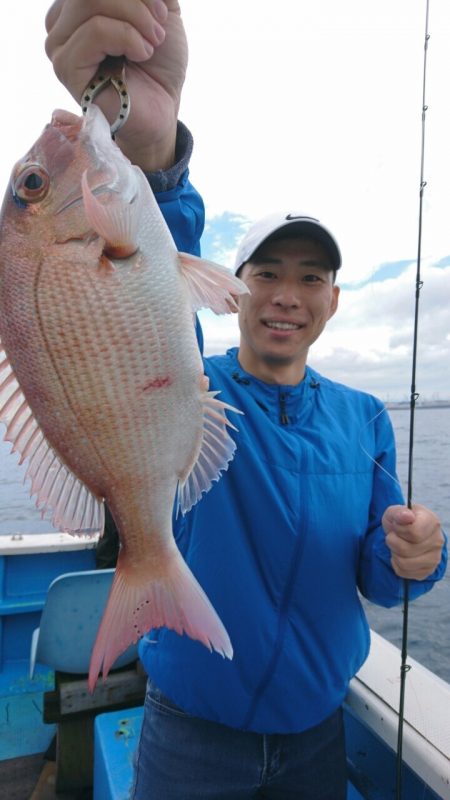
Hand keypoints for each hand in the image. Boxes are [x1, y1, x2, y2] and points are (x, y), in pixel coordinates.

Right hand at [45, 0, 187, 170]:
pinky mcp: (66, 67)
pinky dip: (127, 38)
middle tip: (159, 26)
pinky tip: (141, 54)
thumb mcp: (161, 12)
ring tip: (153, 43)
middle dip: (136, 2)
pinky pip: (94, 31)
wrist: (162, 109)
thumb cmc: (159, 65)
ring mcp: (59, 45)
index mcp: (77, 8)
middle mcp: (61, 23)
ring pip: (89, 3)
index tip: (161, 10)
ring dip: (135, 18)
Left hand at [383, 504, 443, 579]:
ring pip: (404, 563)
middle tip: (393, 536)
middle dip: (392, 542)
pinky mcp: (427, 571)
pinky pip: (403, 572)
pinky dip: (396, 564)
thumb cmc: (401, 522)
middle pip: (406, 549)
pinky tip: (400, 555)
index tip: (397, 525)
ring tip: (397, 545)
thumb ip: (399, 513)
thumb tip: (406, 516)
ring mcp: (434, 558)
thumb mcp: (395, 513)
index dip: (398, 529)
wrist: (406, 535)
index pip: (414, 532)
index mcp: (432, 522)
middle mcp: (437, 541)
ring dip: (394, 554)